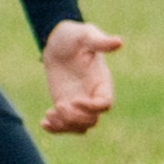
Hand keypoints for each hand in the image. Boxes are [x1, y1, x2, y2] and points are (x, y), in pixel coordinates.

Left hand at [39, 19, 122, 135]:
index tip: (73, 100)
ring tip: (49, 113)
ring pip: (79, 126)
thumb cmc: (73, 34)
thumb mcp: (85, 35)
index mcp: (101, 81)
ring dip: (65, 125)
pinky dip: (56, 129)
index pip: (104, 104)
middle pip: (92, 120)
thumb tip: (119, 42)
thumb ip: (100, 41)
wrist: (56, 39)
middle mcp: (92, 94)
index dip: (90, 108)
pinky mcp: (65, 104)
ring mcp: (79, 102)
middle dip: (75, 118)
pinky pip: (65, 125)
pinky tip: (44, 122)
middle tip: (58, 105)